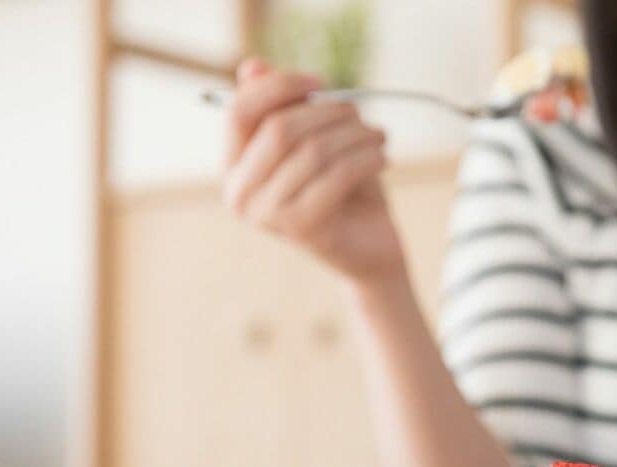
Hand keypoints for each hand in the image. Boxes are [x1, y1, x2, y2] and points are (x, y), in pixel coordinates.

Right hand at [223, 59, 405, 285]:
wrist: (369, 249)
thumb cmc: (340, 189)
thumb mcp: (312, 140)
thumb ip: (283, 107)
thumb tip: (252, 66)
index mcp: (233, 168)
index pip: (239, 111)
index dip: (279, 87)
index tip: (320, 83)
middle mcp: (240, 195)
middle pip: (279, 128)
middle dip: (327, 112)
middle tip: (360, 114)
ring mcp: (267, 215)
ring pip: (313, 150)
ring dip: (355, 135)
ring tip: (379, 136)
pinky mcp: (301, 228)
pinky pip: (337, 175)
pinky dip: (366, 158)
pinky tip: (383, 157)